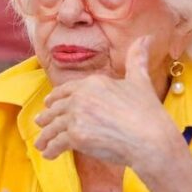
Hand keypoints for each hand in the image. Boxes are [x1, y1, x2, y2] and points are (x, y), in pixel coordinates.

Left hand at [34, 37, 182, 169]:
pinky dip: (51, 150)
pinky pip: (56, 143)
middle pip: (57, 108)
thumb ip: (137, 58)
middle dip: (46, 117)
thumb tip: (147, 38)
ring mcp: (76, 116)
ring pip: (53, 127)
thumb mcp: (141, 80)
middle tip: (40, 122)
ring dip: (45, 137)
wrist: (151, 139)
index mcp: (93, 82)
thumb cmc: (148, 112)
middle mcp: (81, 96)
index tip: (49, 103)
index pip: (66, 90)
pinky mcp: (76, 136)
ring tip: (40, 144)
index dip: (56, 97)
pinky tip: (48, 154)